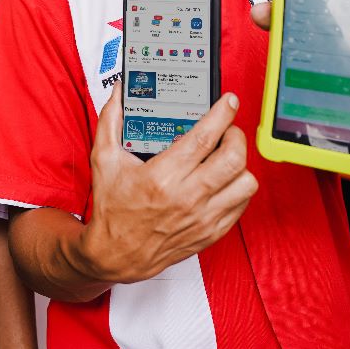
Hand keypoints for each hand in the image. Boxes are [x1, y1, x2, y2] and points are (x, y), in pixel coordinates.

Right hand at [71, 92, 257, 284]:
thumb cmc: (112, 210)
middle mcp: (187, 197)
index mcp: (162, 176)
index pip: (204, 138)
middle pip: (233, 158)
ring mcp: (202, 217)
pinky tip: (224, 180)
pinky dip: (238, 188)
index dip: (222, 114)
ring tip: (227, 156)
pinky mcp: (210, 233)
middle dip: (235, 135)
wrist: (115, 255)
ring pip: (245, 183)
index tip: (228, 101)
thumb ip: (111, 121)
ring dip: (240, 164)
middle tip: (226, 130)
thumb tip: (118, 93)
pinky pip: (242, 205)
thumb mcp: (104, 160)